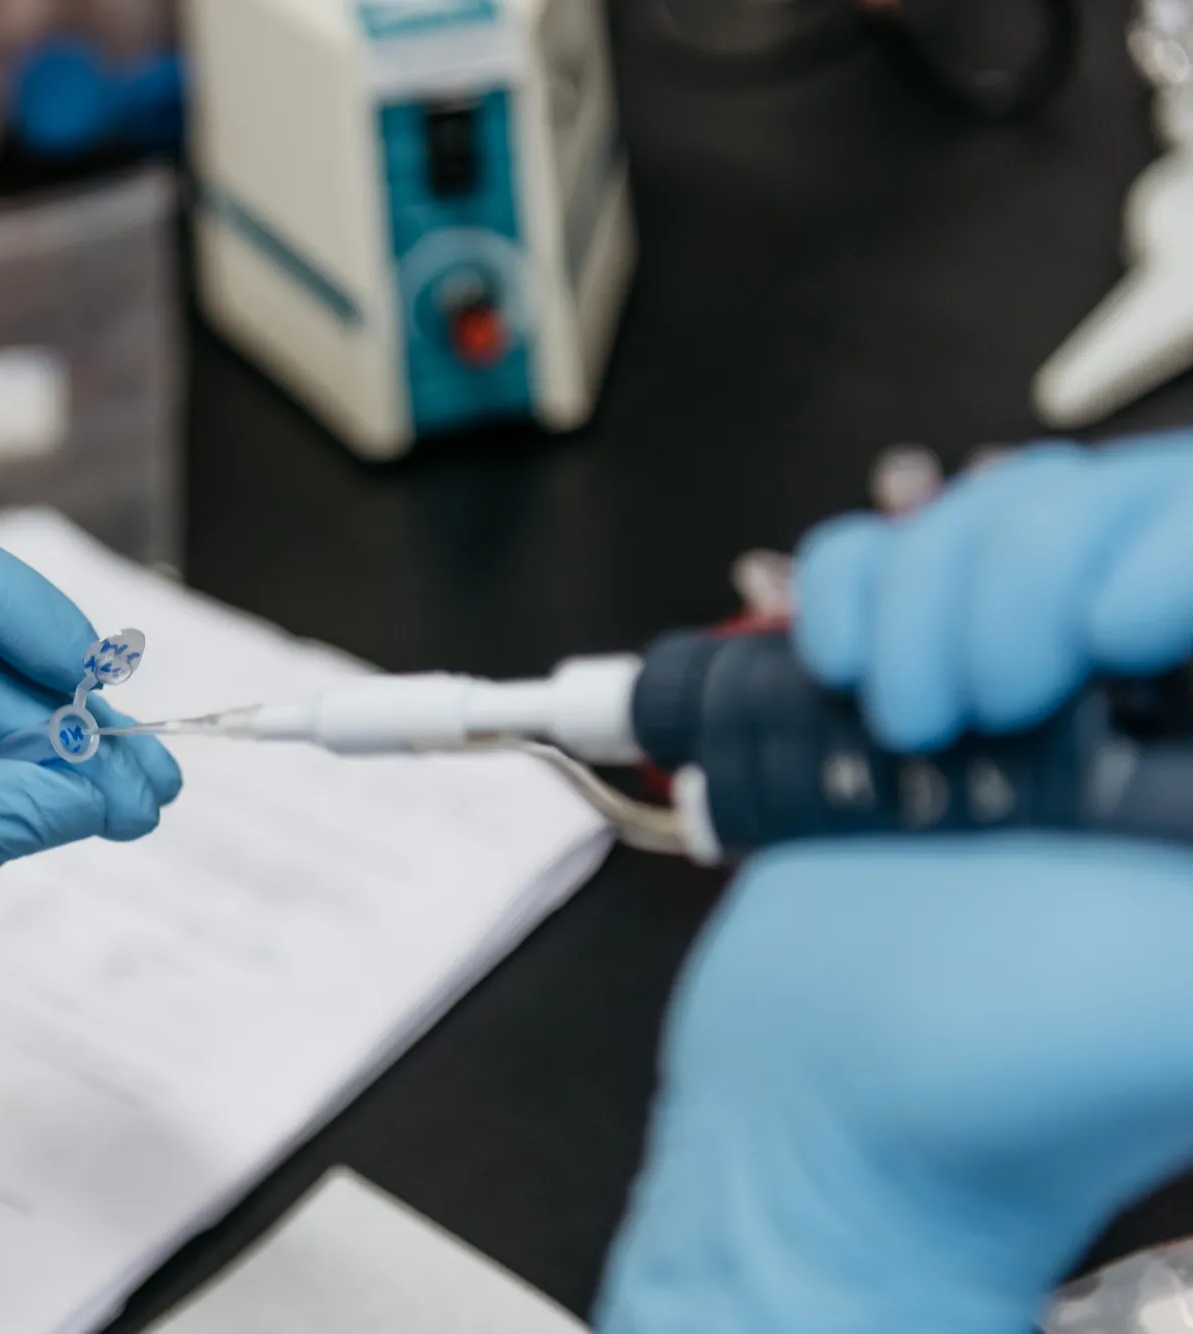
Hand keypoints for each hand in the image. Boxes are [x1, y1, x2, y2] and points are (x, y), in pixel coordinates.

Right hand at [598, 438, 1192, 1333]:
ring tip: (907, 722)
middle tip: (991, 705)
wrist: (816, 1116)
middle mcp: (1146, 718)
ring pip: (997, 508)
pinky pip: (881, 551)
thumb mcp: (1170, 997)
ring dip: (923, 596)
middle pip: (1116, 506)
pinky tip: (844, 672)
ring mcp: (1026, 693)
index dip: (1165, 547)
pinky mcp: (906, 683)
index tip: (1114, 630)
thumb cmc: (1009, 1085)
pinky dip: (845, 587)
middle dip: (1028, 580)